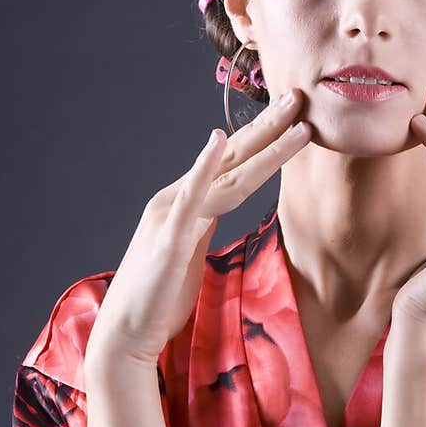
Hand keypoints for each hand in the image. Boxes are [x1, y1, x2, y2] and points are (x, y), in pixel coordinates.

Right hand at [85, 89, 311, 368]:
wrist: (125, 331)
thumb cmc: (159, 297)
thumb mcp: (190, 251)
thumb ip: (204, 222)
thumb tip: (225, 203)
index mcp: (186, 204)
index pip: (232, 163)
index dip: (263, 137)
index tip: (295, 115)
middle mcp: (178, 200)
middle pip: (233, 157)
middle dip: (269, 125)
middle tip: (300, 95)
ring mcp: (172, 217)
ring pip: (227, 175)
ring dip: (263, 146)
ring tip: (294, 121)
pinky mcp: (169, 240)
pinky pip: (190, 200)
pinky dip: (203, 167)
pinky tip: (218, 142)